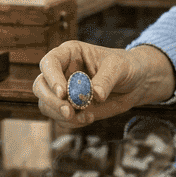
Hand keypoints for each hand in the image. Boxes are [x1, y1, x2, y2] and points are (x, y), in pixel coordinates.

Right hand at [32, 42, 175, 127]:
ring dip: (61, 115)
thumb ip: (106, 79)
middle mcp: (61, 71)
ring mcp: (63, 91)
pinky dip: (72, 123)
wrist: (135, 83)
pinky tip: (89, 118)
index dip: (52, 78)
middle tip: (69, 112)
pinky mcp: (70, 108)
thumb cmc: (126, 67)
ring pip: (46, 105)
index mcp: (69, 54)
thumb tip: (95, 95)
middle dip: (52, 101)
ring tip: (85, 116)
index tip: (63, 93)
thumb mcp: (119, 67)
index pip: (49, 62)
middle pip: (40, 86)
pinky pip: (60, 118)